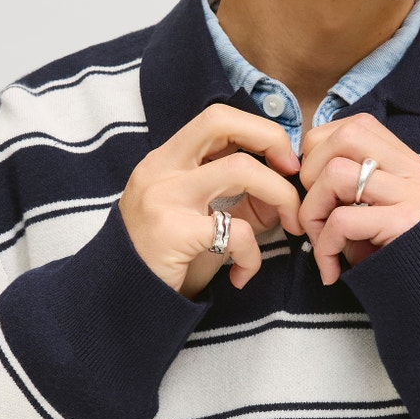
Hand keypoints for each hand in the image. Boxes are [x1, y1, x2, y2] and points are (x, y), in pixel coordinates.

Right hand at [118, 103, 302, 296]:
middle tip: (293, 174)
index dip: (258, 129)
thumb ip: (238, 198)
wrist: (125, 300)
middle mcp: (161, 169)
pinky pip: (235, 233)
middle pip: (221, 121)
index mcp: (166, 160)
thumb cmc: (167, 259)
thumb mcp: (199, 218)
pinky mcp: (173, 233)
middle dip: (271, 138)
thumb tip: (286, 189)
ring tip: (290, 225)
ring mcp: (164, 197)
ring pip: (240, 170)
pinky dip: (252, 256)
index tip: (284, 160)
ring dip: (281, 195)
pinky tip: (241, 275)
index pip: (216, 118)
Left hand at [298, 114, 419, 284]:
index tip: (314, 187)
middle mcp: (415, 172)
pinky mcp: (405, 224)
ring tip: (322, 244)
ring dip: (313, 211)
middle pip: (346, 136)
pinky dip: (324, 247)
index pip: (356, 126)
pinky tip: (331, 270)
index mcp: (409, 164)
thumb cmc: (399, 262)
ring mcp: (414, 196)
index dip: (322, 151)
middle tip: (314, 215)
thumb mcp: (379, 216)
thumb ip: (352, 190)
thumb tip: (300, 174)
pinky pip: (341, 220)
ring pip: (337, 174)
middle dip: (312, 173)